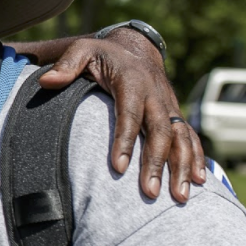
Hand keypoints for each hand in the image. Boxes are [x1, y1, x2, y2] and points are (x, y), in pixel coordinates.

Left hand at [37, 28, 205, 201]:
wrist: (134, 49)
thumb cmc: (102, 55)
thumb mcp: (83, 51)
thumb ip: (66, 66)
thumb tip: (46, 82)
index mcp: (132, 81)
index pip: (129, 113)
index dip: (124, 140)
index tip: (118, 167)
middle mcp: (155, 94)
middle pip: (160, 131)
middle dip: (157, 163)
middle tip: (150, 193)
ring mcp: (169, 106)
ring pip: (180, 138)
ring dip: (182, 167)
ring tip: (179, 196)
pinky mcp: (176, 115)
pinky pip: (190, 137)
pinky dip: (197, 158)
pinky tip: (199, 181)